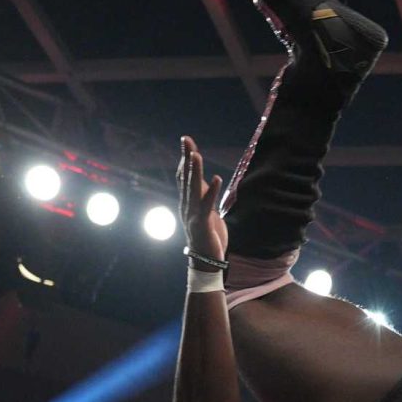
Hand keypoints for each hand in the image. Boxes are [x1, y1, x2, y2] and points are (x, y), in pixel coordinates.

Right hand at [178, 136, 227, 261]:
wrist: (205, 260)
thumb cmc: (207, 235)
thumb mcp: (205, 211)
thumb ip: (204, 196)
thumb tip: (207, 180)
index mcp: (187, 202)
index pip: (184, 176)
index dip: (185, 158)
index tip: (186, 141)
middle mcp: (186, 206)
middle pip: (185, 178)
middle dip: (186, 158)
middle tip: (186, 140)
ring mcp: (193, 214)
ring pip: (193, 189)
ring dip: (195, 171)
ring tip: (196, 155)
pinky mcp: (203, 223)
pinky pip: (207, 205)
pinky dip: (212, 191)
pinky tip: (217, 178)